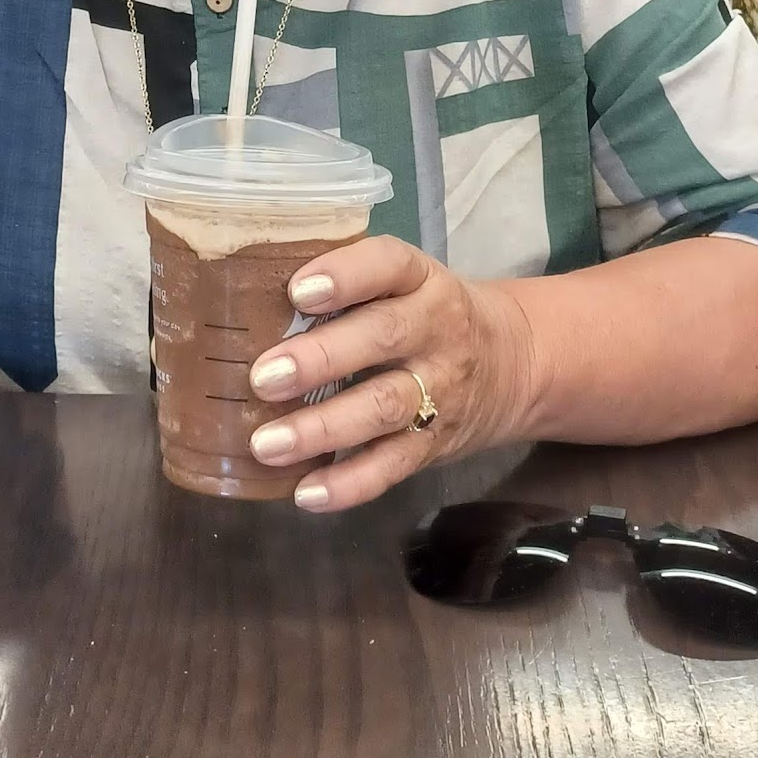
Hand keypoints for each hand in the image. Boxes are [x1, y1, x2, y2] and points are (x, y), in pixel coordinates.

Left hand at [244, 238, 545, 513]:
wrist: (513, 364)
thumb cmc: (424, 313)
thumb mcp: (404, 283)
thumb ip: (344, 284)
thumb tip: (245, 294)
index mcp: (421, 281)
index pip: (388, 265)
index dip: (345, 275)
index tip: (297, 291)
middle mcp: (436, 330)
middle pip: (383, 338)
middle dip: (321, 359)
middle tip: (262, 378)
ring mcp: (439, 391)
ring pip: (384, 408)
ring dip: (323, 428)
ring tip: (266, 445)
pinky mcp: (434, 444)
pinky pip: (393, 466)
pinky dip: (349, 483)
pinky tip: (304, 492)